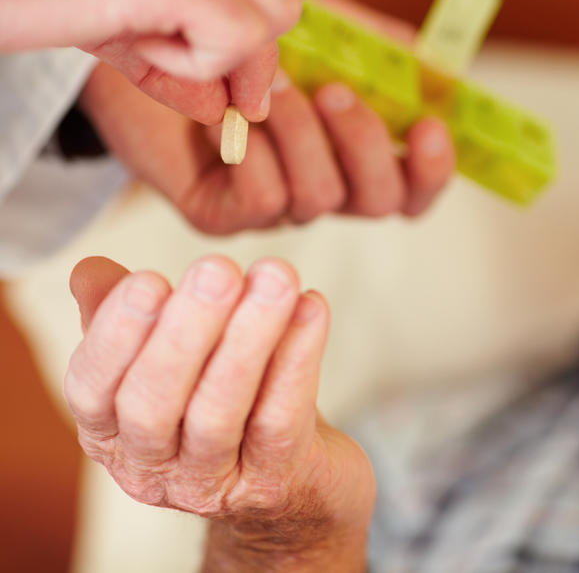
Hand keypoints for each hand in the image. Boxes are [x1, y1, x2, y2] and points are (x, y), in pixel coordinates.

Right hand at [0, 0, 312, 123]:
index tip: (199, 50)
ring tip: (141, 35)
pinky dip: (195, 61)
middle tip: (167, 44)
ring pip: (271, 16)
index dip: (254, 28)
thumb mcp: (119, 24)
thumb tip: (231, 110)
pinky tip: (132, 39)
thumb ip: (183, 64)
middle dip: (245, 45)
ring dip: (216, 51)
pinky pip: (236, 36)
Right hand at [64, 256, 372, 570]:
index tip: (150, 279)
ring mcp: (212, 484)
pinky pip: (281, 420)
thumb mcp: (171, 358)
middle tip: (219, 270)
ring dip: (249, 338)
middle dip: (186, 331)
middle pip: (154, 404)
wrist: (298, 481)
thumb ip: (126, 315)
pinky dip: (298, 359)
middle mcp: (151, 468)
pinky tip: (312, 307)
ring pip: (219, 413)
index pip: (91, 387)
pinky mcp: (274, 484)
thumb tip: (91, 270)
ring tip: (276, 278)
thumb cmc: (226, 403)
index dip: (116, 334)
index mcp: (109, 432)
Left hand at [79, 61, 454, 231]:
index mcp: (352, 155)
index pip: (412, 189)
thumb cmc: (240, 41)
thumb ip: (375, 48)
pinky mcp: (221, 215)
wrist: (149, 45)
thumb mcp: (320, 31)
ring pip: (317, 197)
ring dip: (300, 134)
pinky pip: (261, 199)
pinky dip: (251, 150)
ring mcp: (274, 207)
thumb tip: (431, 63)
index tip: (430, 126)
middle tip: (335, 91)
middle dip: (364, 145)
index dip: (432, 170)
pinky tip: (228, 112)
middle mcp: (321, 187)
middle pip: (378, 202)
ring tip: (271, 81)